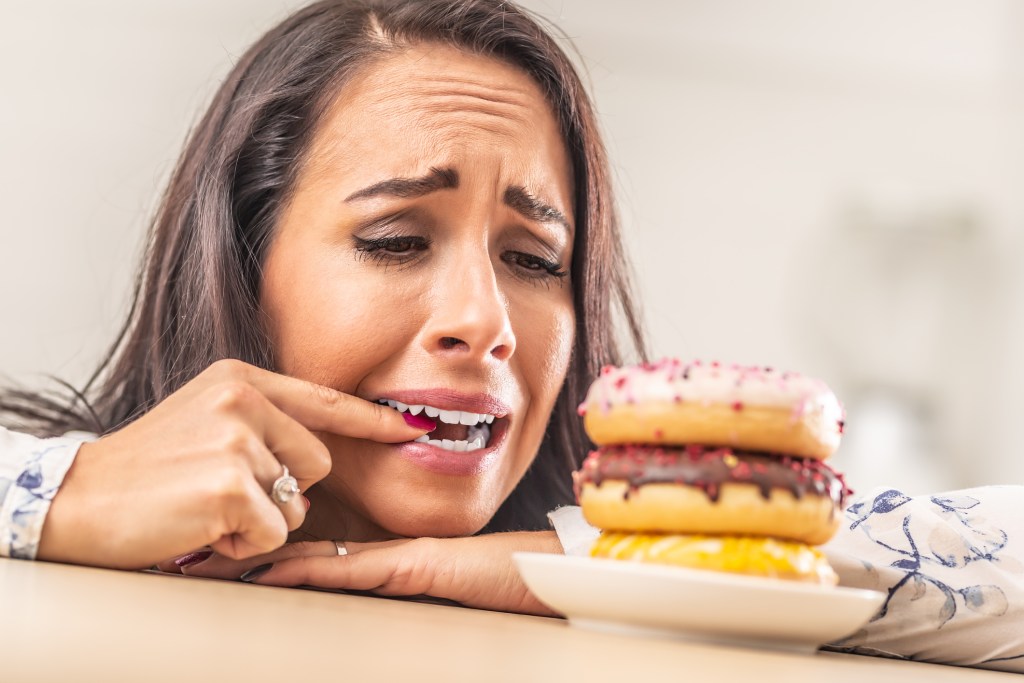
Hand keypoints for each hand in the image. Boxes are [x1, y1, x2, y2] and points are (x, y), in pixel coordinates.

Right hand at [36, 359, 431, 568]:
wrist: (79, 498)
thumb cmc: (148, 467)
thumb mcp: (206, 417)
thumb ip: (262, 421)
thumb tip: (318, 456)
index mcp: (240, 379)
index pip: (324, 400)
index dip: (372, 419)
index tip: (413, 427)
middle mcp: (242, 399)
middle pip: (318, 461)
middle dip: (285, 490)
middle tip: (226, 491)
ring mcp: (236, 440)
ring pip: (297, 501)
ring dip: (260, 518)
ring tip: (208, 506)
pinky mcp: (230, 485)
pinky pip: (275, 531)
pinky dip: (244, 542)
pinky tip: (202, 526)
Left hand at [157, 531, 563, 615]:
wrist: (542, 575)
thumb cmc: (495, 584)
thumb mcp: (431, 590)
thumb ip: (391, 588)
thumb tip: (346, 590)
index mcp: (376, 560)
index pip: (304, 555)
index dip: (256, 551)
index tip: (208, 556)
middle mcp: (376, 553)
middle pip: (296, 549)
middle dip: (240, 550)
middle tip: (183, 554)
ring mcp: (392, 557)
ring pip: (311, 557)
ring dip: (258, 560)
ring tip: (207, 562)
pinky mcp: (413, 566)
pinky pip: (352, 570)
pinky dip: (309, 573)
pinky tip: (274, 572)